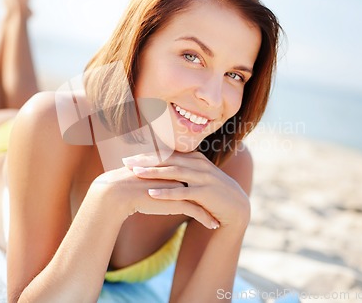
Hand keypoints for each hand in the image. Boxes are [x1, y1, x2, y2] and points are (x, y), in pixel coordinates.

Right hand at [90, 164, 219, 228]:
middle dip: (211, 195)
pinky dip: (207, 219)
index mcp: (171, 166)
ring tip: (219, 217)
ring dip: (212, 209)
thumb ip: (155, 178)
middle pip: (201, 184)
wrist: (118, 191)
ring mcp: (179, 187)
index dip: (200, 183)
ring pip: (203, 199)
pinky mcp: (178, 201)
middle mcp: (178, 174)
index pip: (191, 174)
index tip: (208, 190)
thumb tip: (156, 182)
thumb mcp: (144, 179)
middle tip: (220, 203)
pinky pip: (198, 212)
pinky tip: (214, 226)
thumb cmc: (126, 186)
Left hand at [121, 151, 250, 229]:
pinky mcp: (205, 192)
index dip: (147, 155)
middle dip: (146, 160)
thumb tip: (160, 167)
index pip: (167, 154)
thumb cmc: (212, 192)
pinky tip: (151, 193)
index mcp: (195, 158)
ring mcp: (203, 177)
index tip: (129, 157)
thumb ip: (182, 169)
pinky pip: (182, 192)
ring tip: (136, 173)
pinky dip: (166, 192)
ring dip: (154, 172)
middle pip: (168, 159)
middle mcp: (198, 164)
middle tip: (126, 162)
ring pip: (174, 172)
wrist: (235, 207)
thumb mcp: (197, 177)